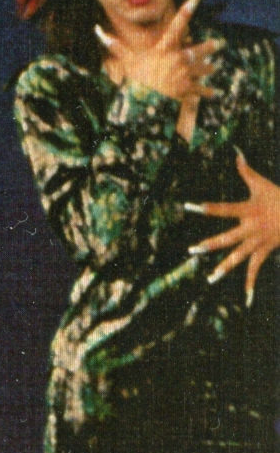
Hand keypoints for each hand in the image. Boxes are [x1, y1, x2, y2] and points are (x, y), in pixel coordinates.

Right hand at [95, 0, 221, 103]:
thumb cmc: (134, 80)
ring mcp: (184, 74)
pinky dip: (207, 92)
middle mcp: (178, 58)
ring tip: (212, 67)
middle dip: (210, 46)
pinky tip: (212, 92)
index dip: (188, 6)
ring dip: (209, 68)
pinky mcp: (188, 89)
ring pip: (204, 68)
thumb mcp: (125, 61)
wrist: (141, 104)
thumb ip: (114, 45)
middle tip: (218, 44)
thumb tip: (97, 30)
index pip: (178, 22)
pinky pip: (202, 89)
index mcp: (165, 48)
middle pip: (200, 48)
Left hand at [185, 150, 279, 304]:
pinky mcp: (265, 250)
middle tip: (192, 251)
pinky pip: (255, 269)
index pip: (222, 209)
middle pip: (226, 238)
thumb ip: (246, 170)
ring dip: (224, 269)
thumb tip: (236, 153)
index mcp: (247, 210)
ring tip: (210, 279)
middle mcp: (250, 228)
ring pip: (238, 257)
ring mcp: (258, 241)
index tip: (188, 207)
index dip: (206, 207)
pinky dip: (250, 284)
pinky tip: (245, 299)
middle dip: (209, 245)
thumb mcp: (263, 184)